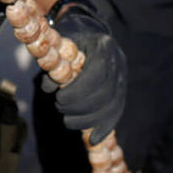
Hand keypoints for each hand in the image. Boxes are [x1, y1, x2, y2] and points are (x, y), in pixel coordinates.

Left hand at [42, 3, 126, 144]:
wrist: (90, 32)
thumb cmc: (71, 38)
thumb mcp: (60, 43)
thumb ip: (54, 63)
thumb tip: (49, 87)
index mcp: (104, 46)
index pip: (97, 74)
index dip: (79, 91)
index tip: (60, 99)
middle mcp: (118, 62)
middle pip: (106, 93)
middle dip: (81, 107)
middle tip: (60, 109)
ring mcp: (123, 77)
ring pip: (112, 106)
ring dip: (89, 120)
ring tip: (68, 121)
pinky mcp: (122, 91)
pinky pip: (116, 113)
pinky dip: (104, 128)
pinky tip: (93, 140)